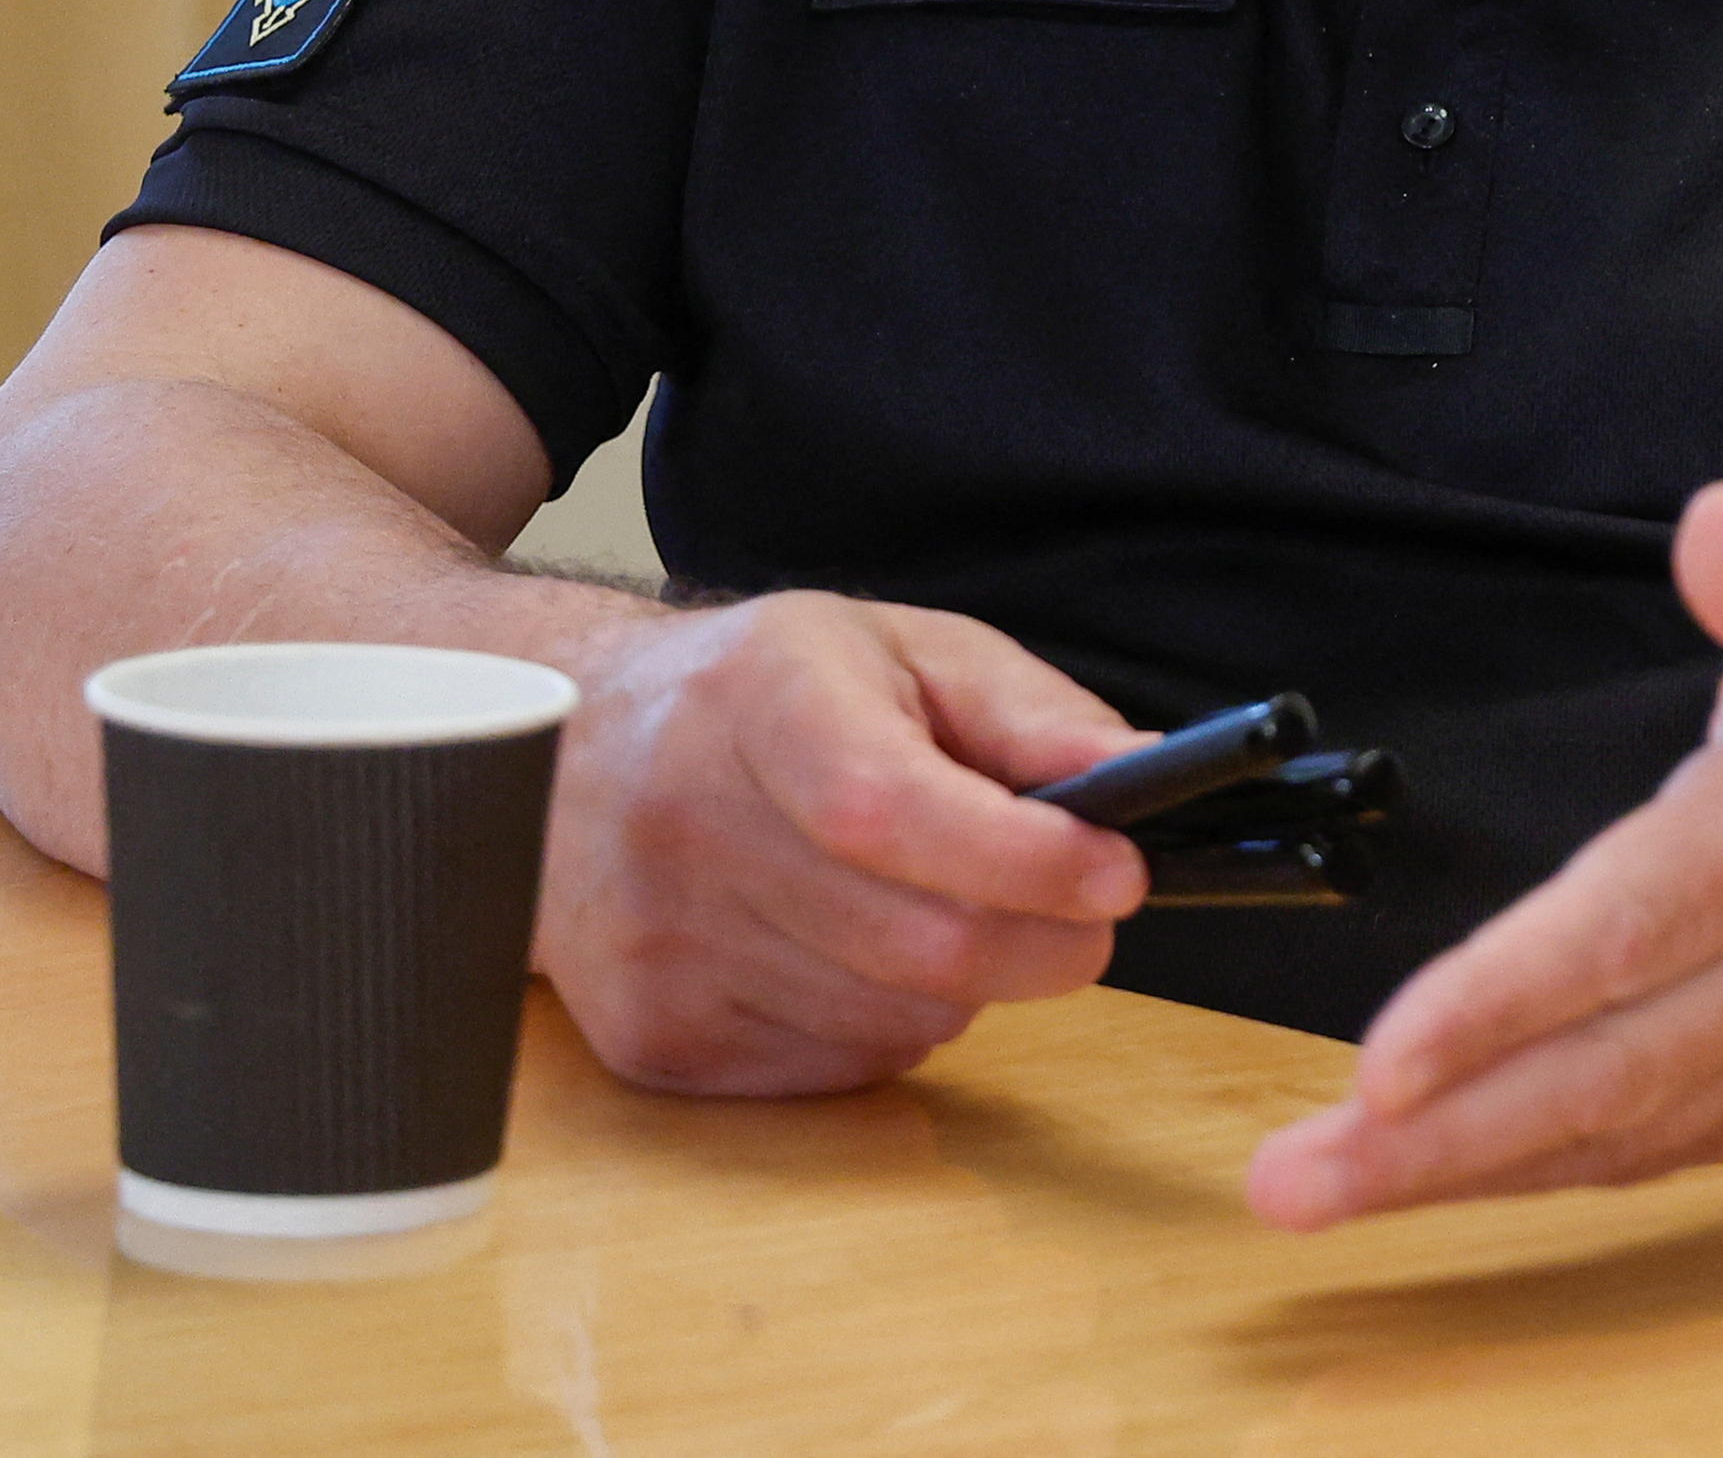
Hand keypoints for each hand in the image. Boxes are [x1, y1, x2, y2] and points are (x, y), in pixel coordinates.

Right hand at [538, 590, 1150, 1096]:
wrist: (581, 759)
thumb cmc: (777, 697)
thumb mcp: (909, 654)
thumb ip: (1032, 714)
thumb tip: (1141, 777)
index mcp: (758, 701)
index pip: (890, 809)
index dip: (1022, 858)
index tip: (1119, 871)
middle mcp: (685, 827)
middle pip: (913, 941)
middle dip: (1044, 942)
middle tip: (1089, 915)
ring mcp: (658, 949)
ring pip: (893, 1017)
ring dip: (968, 983)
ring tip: (944, 908)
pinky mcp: (653, 1041)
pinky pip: (839, 1067)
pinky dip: (893, 1024)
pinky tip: (859, 954)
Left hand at [1241, 482, 1722, 1227]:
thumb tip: (1719, 524)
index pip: (1635, 928)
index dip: (1507, 1002)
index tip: (1388, 1055)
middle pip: (1609, 1070)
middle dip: (1441, 1135)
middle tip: (1296, 1174)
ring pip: (1626, 1134)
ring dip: (1469, 1175)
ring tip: (1326, 1188)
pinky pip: (1668, 1154)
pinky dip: (1553, 1177)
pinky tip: (1449, 1180)